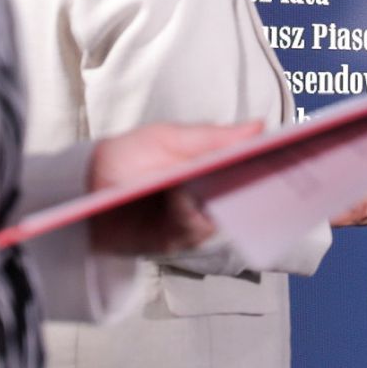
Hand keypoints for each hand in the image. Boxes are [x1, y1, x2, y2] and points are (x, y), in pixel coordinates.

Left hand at [86, 121, 263, 254]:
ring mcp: (193, 222)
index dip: (268, 164)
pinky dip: (190, 215)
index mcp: (212, 170)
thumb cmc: (126, 158)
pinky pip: (194, 231)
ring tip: (210, 181)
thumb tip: (260, 125)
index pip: (250, 169)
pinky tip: (183, 198)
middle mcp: (208, 198)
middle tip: (261, 173)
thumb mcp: (169, 138)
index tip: (285, 155)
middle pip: (243, 196)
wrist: (81, 188)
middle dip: (252, 186)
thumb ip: (214, 137)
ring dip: (216, 200)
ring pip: (222, 216)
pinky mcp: (175, 242)